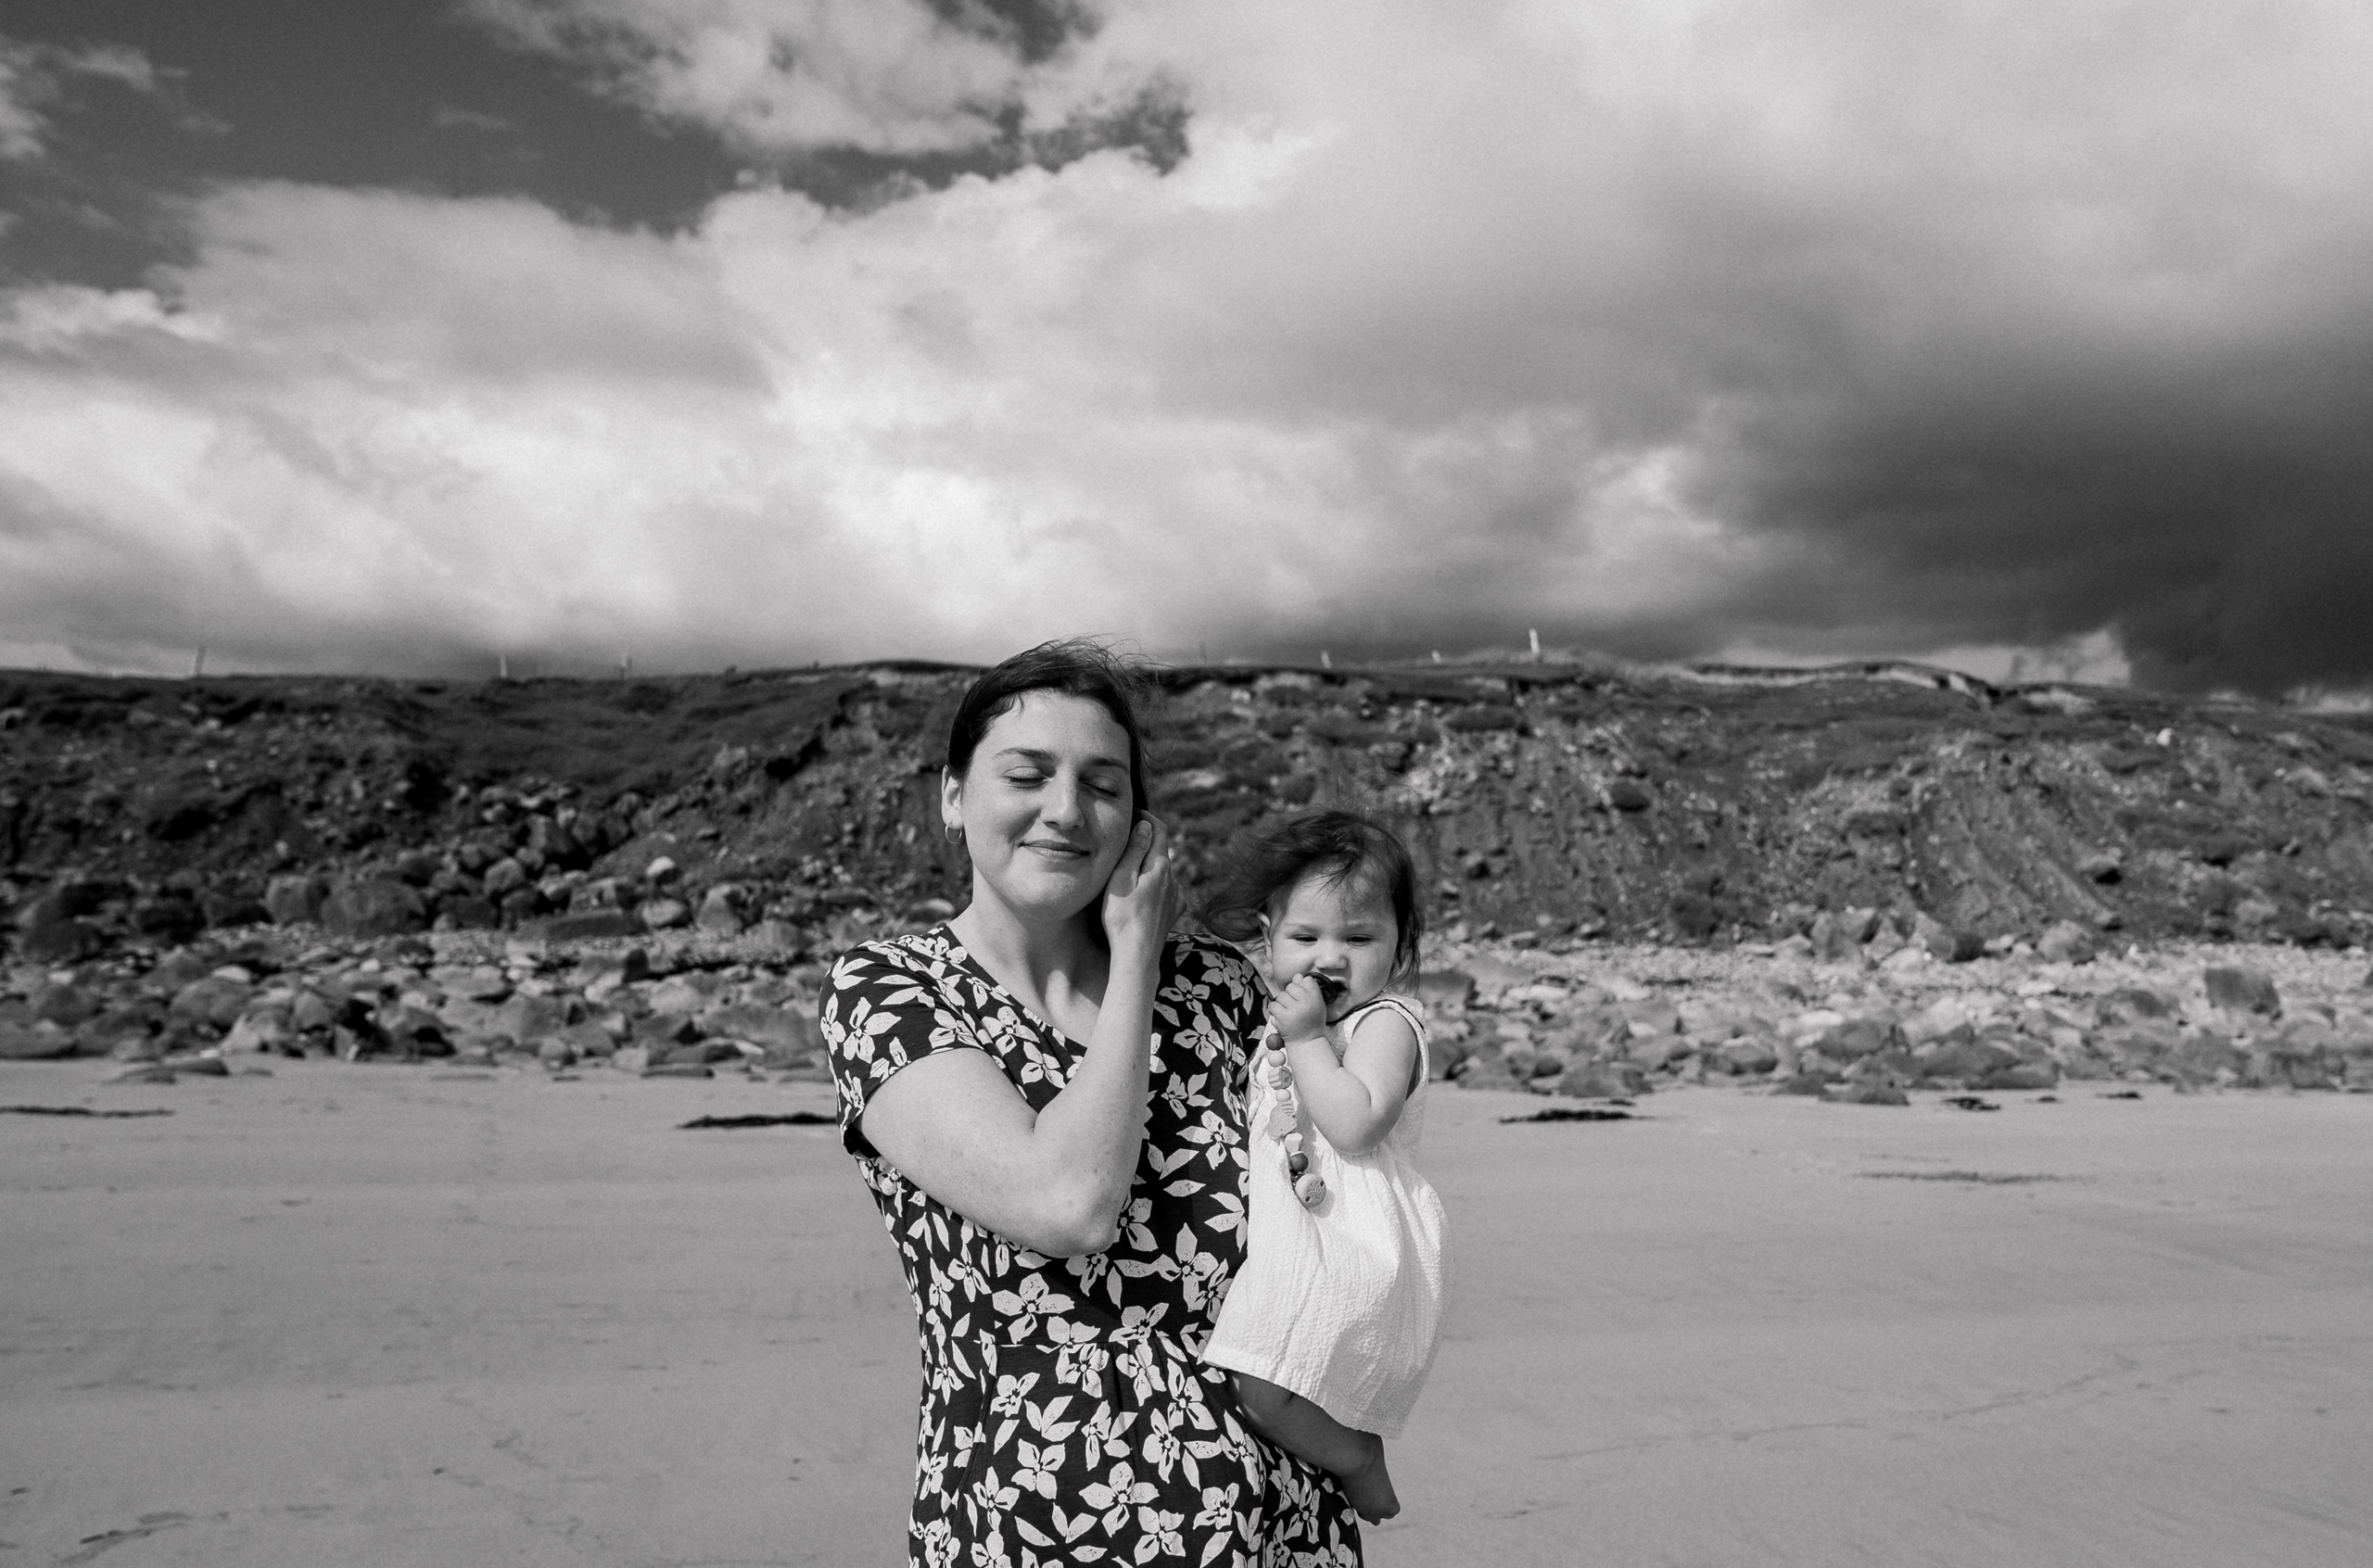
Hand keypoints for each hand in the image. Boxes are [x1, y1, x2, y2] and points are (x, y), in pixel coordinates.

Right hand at [1099, 812, 1179, 959]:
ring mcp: (1176, 897)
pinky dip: (1155, 886)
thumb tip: (1146, 825)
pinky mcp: (1174, 912)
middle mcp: (1173, 879)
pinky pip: (1166, 890)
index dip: (1147, 817)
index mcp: (1160, 867)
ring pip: (1163, 872)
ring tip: (1129, 872)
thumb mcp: (1121, 879)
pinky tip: (1142, 895)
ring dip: (1149, 866)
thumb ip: (1135, 850)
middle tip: (1125, 839)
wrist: (1137, 957)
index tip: (1133, 812)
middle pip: (1161, 850)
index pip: (1159, 830)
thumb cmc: (1122, 918)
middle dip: (1146, 841)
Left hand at [1268, 973, 1329, 1044]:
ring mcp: (1295, 1010)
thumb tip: (1297, 975)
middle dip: (1290, 996)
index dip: (1302, 988)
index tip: (1303, 1000)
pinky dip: (1274, 1011)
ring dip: (1281, 1004)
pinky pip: (1273, 1005)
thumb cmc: (1311, 1022)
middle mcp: (1307, 1002)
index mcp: (1317, 998)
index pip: (1306, 980)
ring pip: (1280, 996)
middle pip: (1291, 986)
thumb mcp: (1314, 1004)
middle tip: (1295, 1009)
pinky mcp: (1284, 1018)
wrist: (1307, 1043)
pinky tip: (1281, 1018)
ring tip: (1289, 1014)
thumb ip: (1307, 989)